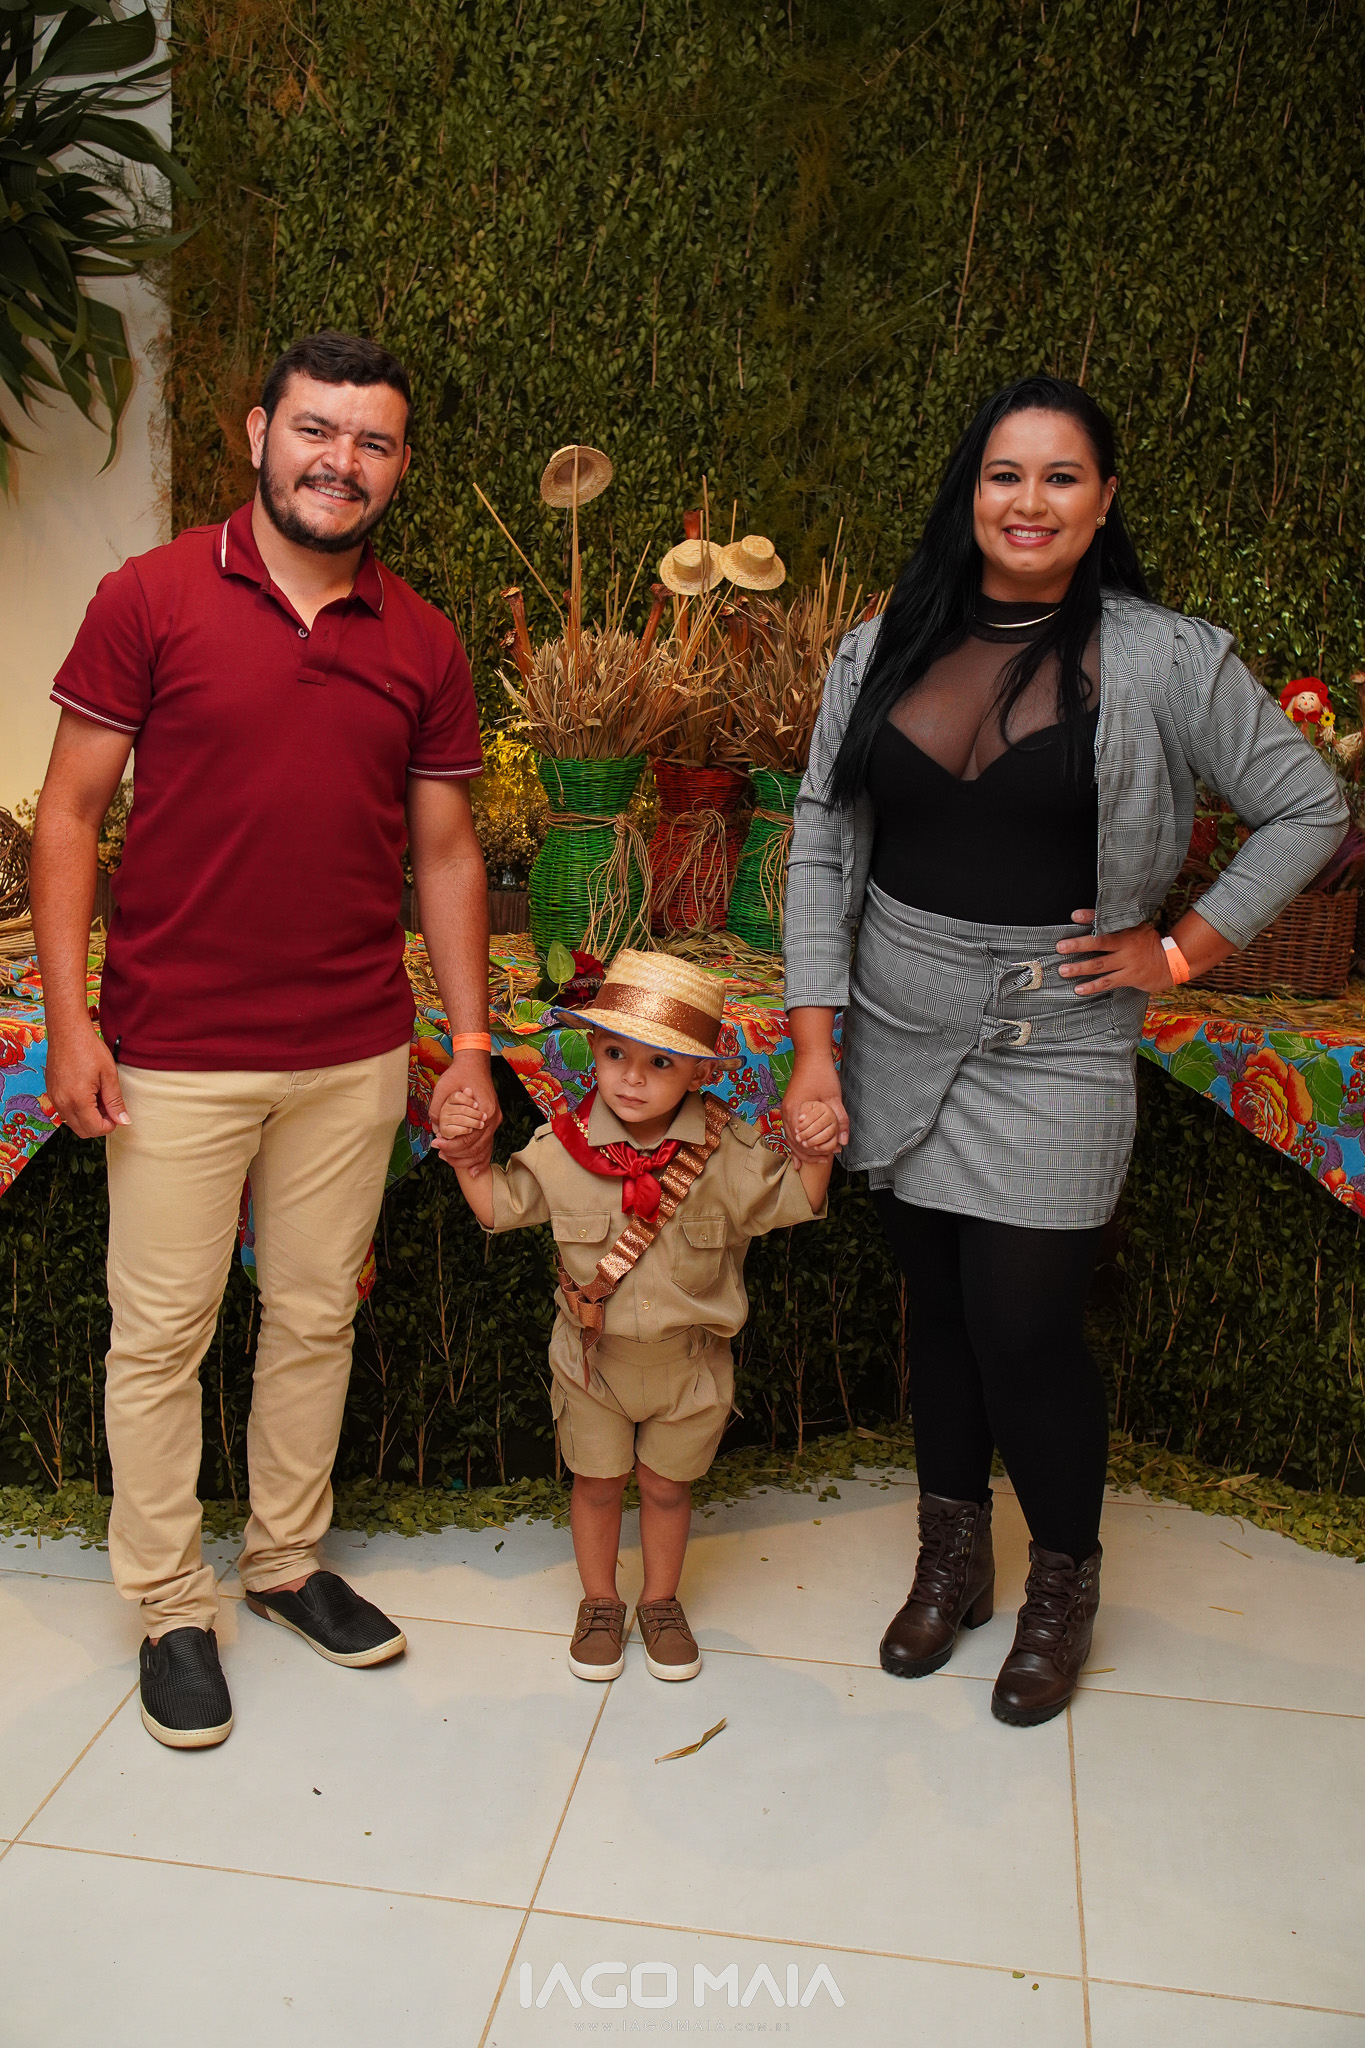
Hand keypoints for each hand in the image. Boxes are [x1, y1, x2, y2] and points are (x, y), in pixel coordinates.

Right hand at [44, 1022, 130, 1137]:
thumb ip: (115, 1101)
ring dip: (88, 1118)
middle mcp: (62, 1102)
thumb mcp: (109, 1075)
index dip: (110, 1126)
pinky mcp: (52, 1093)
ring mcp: (54, 1098)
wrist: (67, 1031)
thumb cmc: (89, 1048)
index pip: (95, 1129)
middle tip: (110, 1106)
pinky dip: (78, 1110)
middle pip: (82, 1131)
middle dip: (99, 1124)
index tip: (117, 1113)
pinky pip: (65, 1112)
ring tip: (99, 1097)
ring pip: (73, 1123)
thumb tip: (123, 1121)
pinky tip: (88, 1093)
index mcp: (78, 1099)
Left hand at [430, 1054, 500, 1171]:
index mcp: (484, 1110)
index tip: (435, 1144)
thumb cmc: (459, 1074)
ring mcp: (494, 1122)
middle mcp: (492, 1119)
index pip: (467, 1137)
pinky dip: (481, 1159)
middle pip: (476, 1147)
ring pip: (483, 1150)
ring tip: (448, 1159)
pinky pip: (488, 1145)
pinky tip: (473, 1171)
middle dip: (456, 1154)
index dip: (451, 1145)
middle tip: (439, 1153)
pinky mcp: (492, 1122)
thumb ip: (438, 1110)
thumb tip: (437, 1130)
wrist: (474, 1063)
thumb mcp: (443, 1088)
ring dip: (466, 1159)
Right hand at [782, 1052, 848, 1162]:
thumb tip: (844, 1142)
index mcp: (794, 1112)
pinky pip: (790, 1130)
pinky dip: (796, 1141)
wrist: (810, 1055)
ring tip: (814, 1160)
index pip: (801, 1141)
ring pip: (790, 1138)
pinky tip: (800, 1149)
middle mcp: (785, 1113)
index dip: (814, 1151)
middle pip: (793, 1142)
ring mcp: (785, 1110)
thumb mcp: (834, 1098)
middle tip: (824, 1160)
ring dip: (802, 1149)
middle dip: (808, 1154)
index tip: (828, 1156)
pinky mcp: (789, 1107)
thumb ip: (840, 1120)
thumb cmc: (822, 1074)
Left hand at [1056, 909, 1173, 995]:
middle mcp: (1126, 944)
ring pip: (1100, 965)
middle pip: (1099, 943)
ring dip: (1080, 968)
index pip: (1106, 921)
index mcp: (1127, 930)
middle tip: (1060, 947)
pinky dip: (1092, 986)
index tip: (1074, 915)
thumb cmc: (1151, 943)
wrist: (1174, 961)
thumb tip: (1095, 919)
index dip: (1090, 917)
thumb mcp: (1138, 928)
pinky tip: (1079, 989)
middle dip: (1078, 945)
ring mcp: (1127, 962)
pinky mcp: (1130, 977)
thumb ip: (1119, 925)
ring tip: (1063, 970)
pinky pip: (1108, 982)